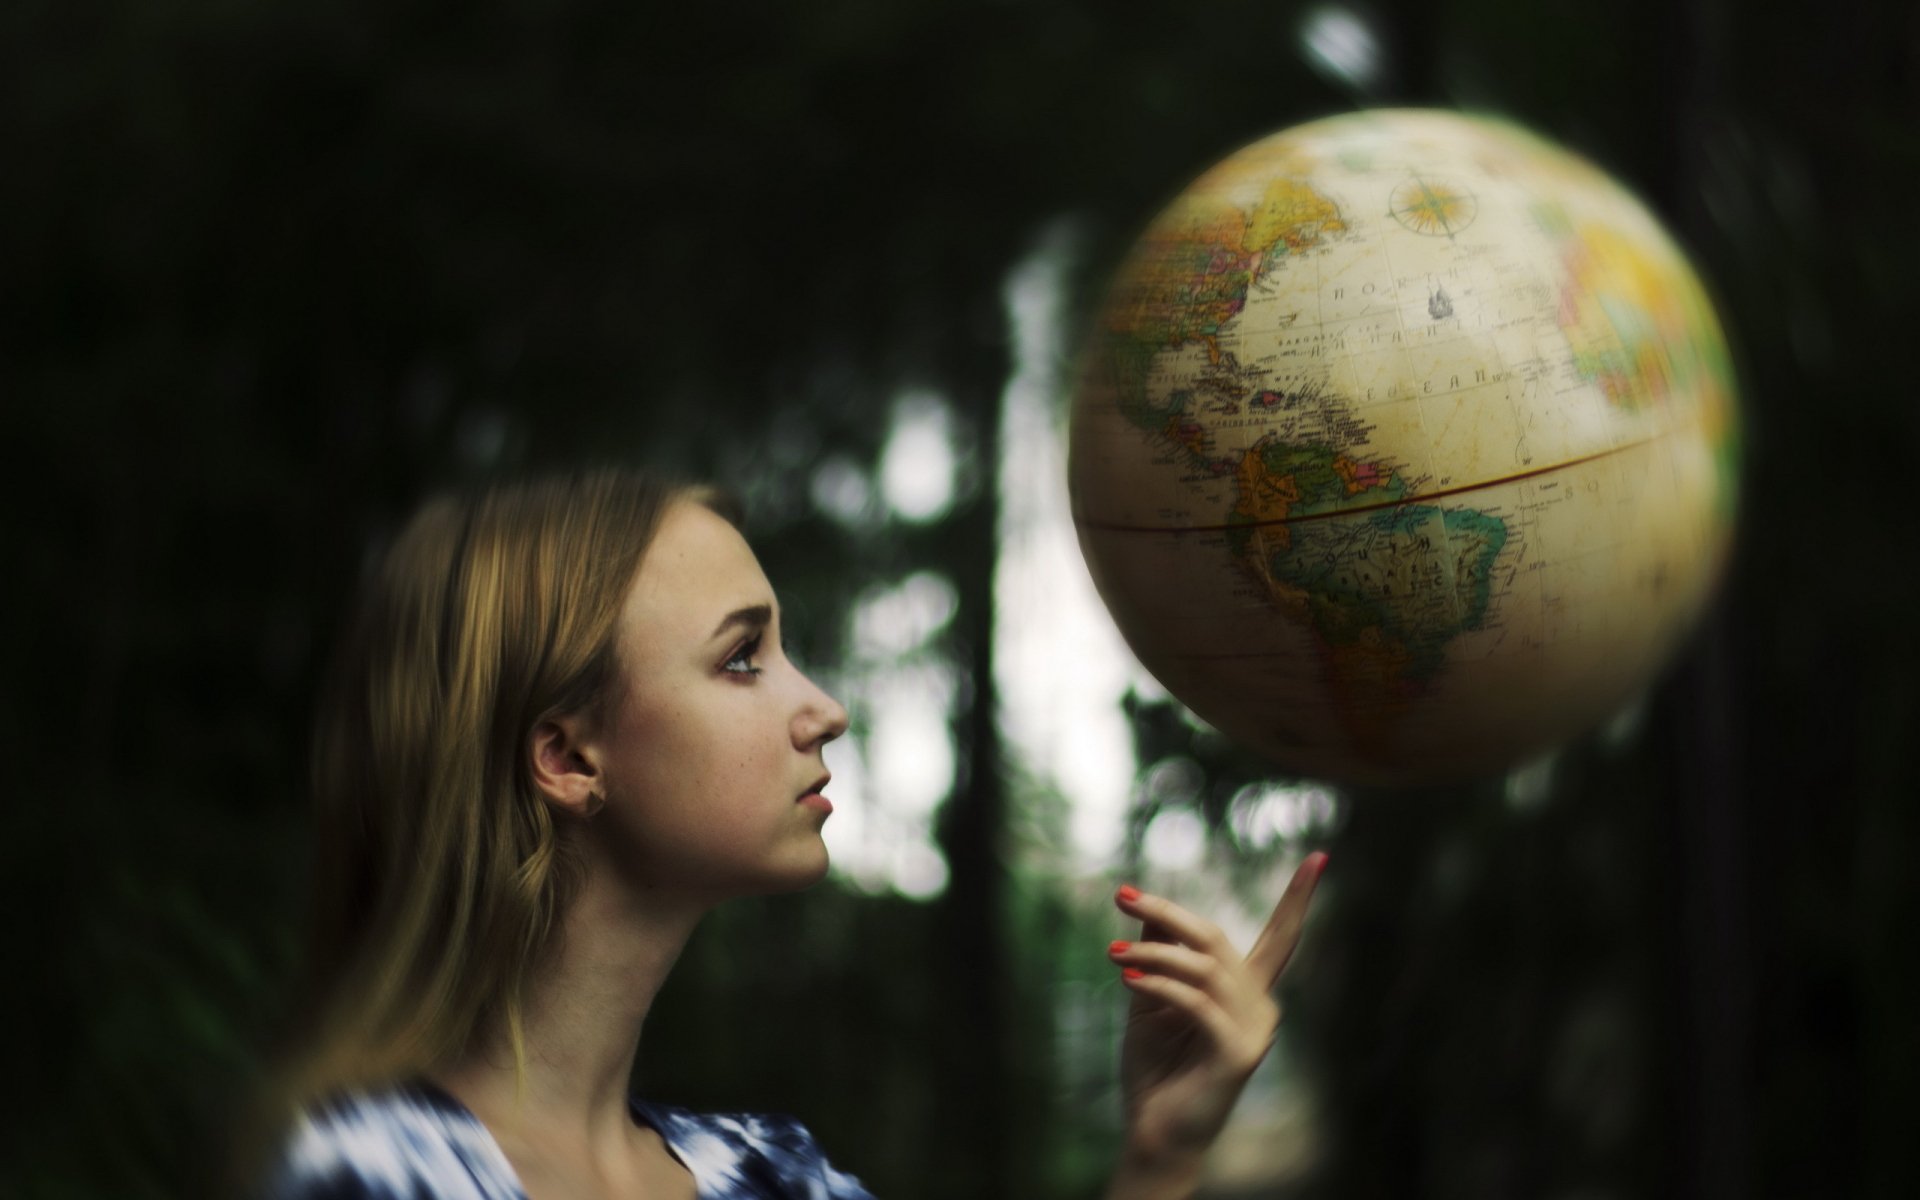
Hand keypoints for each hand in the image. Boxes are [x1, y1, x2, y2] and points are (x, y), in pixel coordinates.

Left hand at [1102, 852, 1327, 1198]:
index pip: (1281, 936)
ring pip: (1203, 966)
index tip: (1320, 856)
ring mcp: (1255, 1030)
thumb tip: (1147, 906)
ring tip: (1112, 954)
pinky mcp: (1239, 1053)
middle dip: (1167, 912)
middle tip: (1121, 897)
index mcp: (1248, 991)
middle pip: (1216, 938)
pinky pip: (1197, 1002)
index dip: (1299, 898)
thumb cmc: (1156, 1068)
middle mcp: (1261, 1005)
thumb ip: (1158, 953)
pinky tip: (1128, 979)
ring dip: (1152, 952)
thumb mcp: (1152, 997)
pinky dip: (1160, 984)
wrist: (1153, 1131)